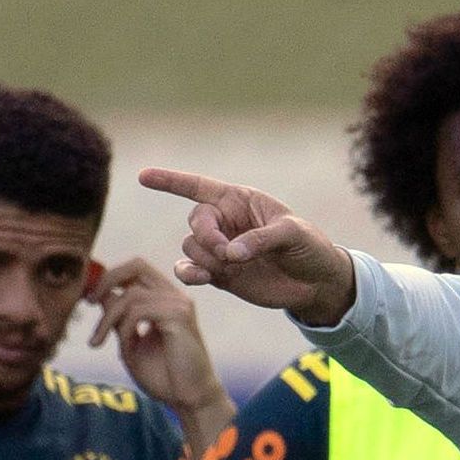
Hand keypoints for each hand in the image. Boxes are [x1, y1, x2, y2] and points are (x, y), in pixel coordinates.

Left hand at [90, 257, 225, 419]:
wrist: (189, 399)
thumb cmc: (164, 375)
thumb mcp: (130, 341)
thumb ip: (118, 318)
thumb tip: (99, 295)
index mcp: (164, 299)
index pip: (135, 270)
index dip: (108, 278)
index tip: (89, 300)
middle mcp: (174, 296)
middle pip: (136, 265)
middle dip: (107, 279)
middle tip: (89, 302)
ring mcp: (179, 304)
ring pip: (130, 294)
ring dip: (108, 319)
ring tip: (99, 341)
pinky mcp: (179, 316)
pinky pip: (138, 311)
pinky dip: (124, 328)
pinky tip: (124, 347)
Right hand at [141, 169, 357, 324]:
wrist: (316, 283)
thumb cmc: (309, 247)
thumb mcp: (293, 234)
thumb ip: (261, 239)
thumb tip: (231, 254)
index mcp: (239, 200)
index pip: (198, 186)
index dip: (170, 181)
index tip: (143, 176)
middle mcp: (225, 222)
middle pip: (196, 221)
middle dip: (208, 236)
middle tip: (229, 253)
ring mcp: (220, 249)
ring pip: (192, 247)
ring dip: (208, 257)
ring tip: (234, 267)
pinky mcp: (220, 274)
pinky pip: (191, 270)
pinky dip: (189, 273)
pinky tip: (197, 277)